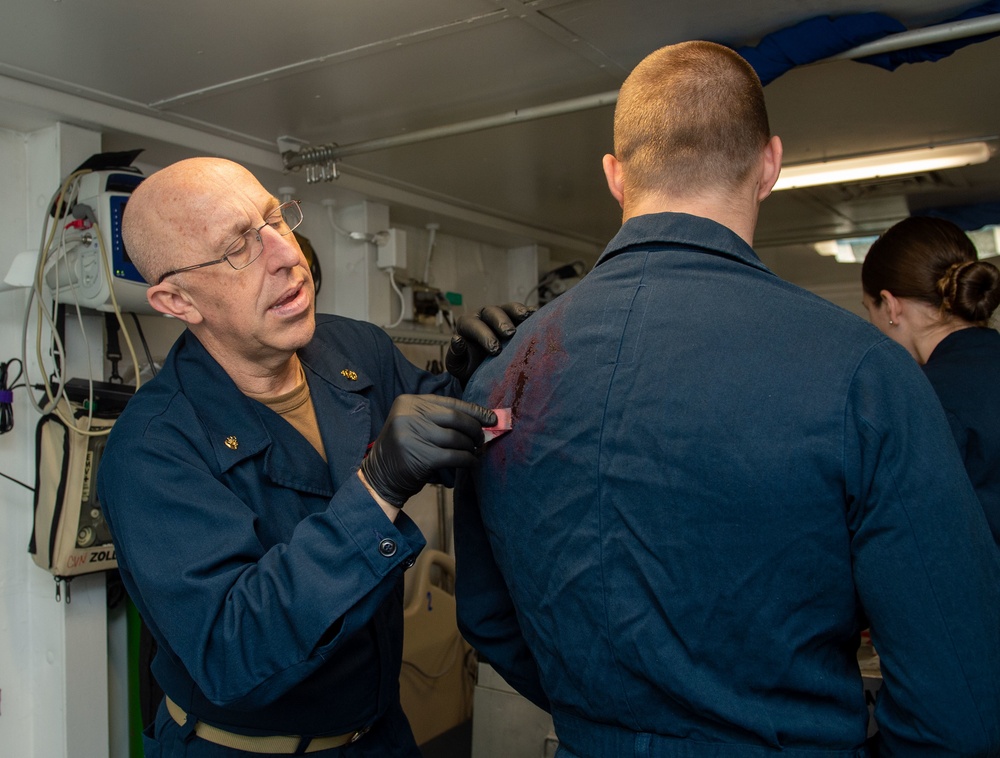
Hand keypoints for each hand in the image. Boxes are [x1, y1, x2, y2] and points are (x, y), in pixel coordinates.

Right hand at [361, 395, 496, 506]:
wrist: (380, 477)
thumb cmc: (405, 449)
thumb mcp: (414, 424)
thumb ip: (439, 418)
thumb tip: (480, 419)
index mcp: (408, 402)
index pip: (450, 402)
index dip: (474, 410)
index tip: (491, 418)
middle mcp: (409, 415)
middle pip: (455, 418)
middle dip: (474, 428)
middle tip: (481, 439)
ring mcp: (413, 435)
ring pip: (456, 438)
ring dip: (470, 446)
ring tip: (475, 451)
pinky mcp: (420, 457)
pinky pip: (454, 456)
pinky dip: (467, 460)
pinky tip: (471, 462)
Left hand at [445, 302, 535, 384]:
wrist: (485, 370)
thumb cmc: (470, 366)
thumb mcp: (458, 365)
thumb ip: (455, 353)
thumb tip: (457, 340)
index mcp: (467, 324)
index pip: (473, 325)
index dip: (484, 335)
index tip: (495, 350)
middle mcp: (484, 316)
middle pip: (492, 312)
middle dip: (501, 322)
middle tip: (510, 334)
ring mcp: (502, 315)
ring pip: (508, 308)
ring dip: (517, 311)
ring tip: (526, 316)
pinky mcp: (517, 319)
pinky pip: (524, 312)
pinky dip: (531, 313)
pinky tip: (537, 315)